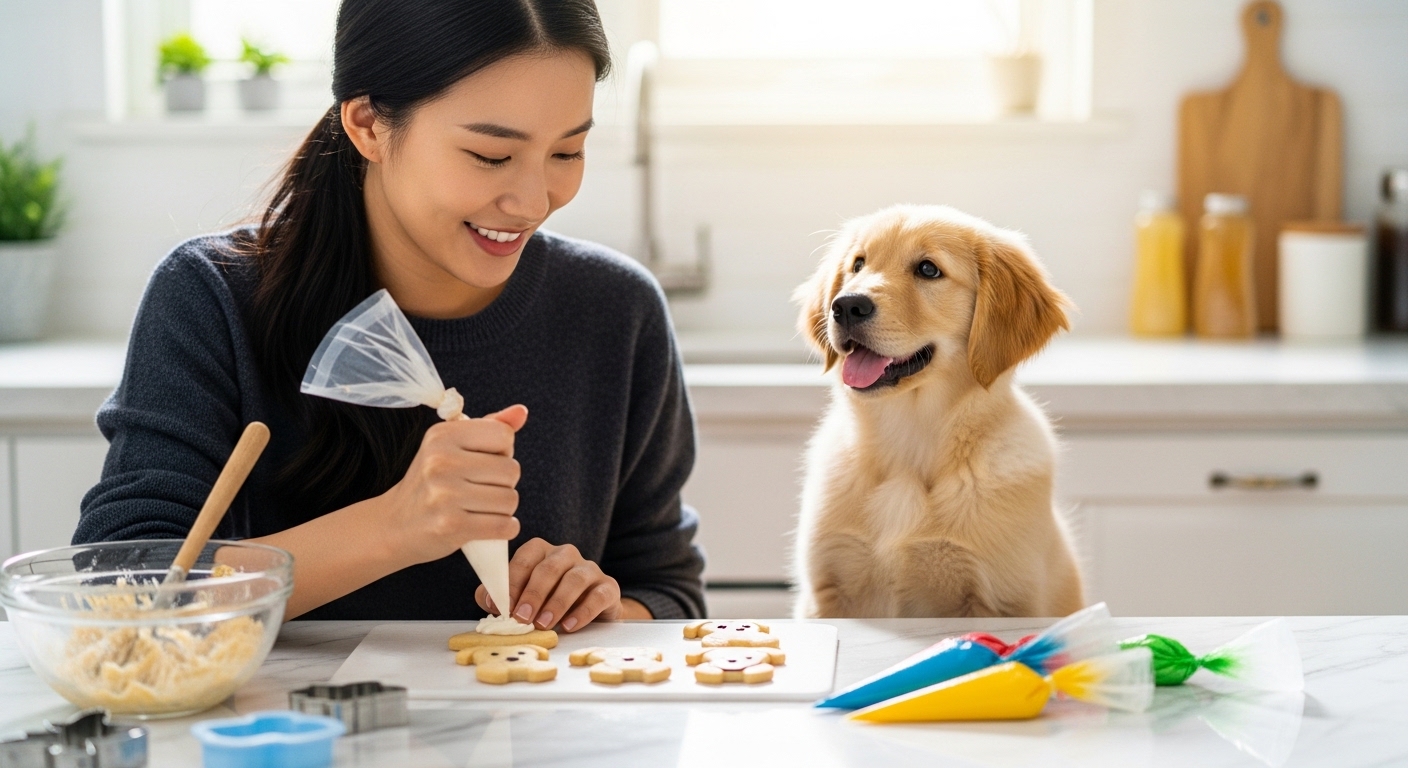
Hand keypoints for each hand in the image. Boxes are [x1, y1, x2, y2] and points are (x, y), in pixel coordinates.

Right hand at [378, 405, 528, 567]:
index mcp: (441, 435)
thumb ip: (488, 428)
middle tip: (480, 490)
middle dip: (504, 483)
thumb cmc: (431, 484)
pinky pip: (504, 526)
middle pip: (511, 470)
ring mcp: (444, 495)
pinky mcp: (451, 526)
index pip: (503, 435)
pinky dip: (504, 529)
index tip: (483, 463)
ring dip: (504, 509)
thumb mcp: (451, 447)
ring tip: (480, 508)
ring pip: (510, 499)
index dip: (503, 452)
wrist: (395, 526)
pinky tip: (487, 526)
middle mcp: (440, 461)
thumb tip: (521, 412)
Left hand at [474, 538, 641, 631]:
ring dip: (556, 603)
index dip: (512, 581)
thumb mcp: (524, 599)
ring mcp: (589, 569)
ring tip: (544, 624)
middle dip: (533, 593)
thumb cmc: (549, 603)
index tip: (502, 606)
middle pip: (549, 567)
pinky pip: (597, 595)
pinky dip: (582, 612)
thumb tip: (489, 600)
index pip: (525, 558)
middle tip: (522, 617)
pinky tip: (569, 626)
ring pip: (574, 579)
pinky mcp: (608, 587)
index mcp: (542, 552)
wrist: (589, 613)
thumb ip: (502, 597)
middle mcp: (566, 555)